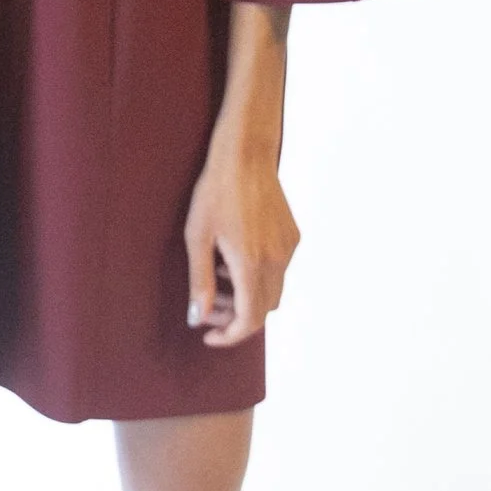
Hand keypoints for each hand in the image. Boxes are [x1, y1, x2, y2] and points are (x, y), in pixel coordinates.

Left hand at [184, 137, 297, 348]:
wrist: (246, 154)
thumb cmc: (215, 192)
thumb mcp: (197, 237)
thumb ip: (199, 281)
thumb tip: (198, 317)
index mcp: (251, 264)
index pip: (248, 320)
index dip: (229, 335)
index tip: (208, 335)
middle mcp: (277, 261)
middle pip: (263, 311)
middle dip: (234, 318)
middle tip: (207, 309)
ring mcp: (288, 249)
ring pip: (272, 292)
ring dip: (246, 298)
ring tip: (217, 278)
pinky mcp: (293, 237)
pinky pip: (278, 270)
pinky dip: (258, 277)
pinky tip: (233, 258)